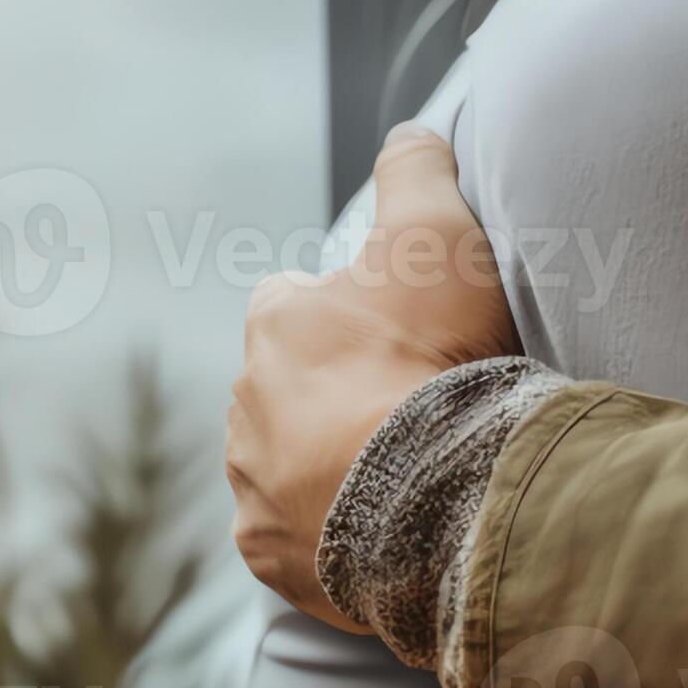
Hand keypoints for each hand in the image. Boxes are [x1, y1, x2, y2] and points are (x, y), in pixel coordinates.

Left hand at [226, 125, 521, 627]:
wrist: (440, 491)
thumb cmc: (435, 356)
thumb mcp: (439, 233)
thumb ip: (418, 171)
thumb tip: (410, 131)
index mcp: (277, 327)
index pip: (291, 302)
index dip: (343, 310)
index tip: (394, 329)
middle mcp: (246, 405)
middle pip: (286, 387)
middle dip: (335, 391)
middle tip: (410, 400)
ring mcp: (255, 487)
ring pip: (285, 462)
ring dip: (331, 461)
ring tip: (406, 466)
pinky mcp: (273, 557)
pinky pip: (295, 537)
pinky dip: (333, 528)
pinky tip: (388, 520)